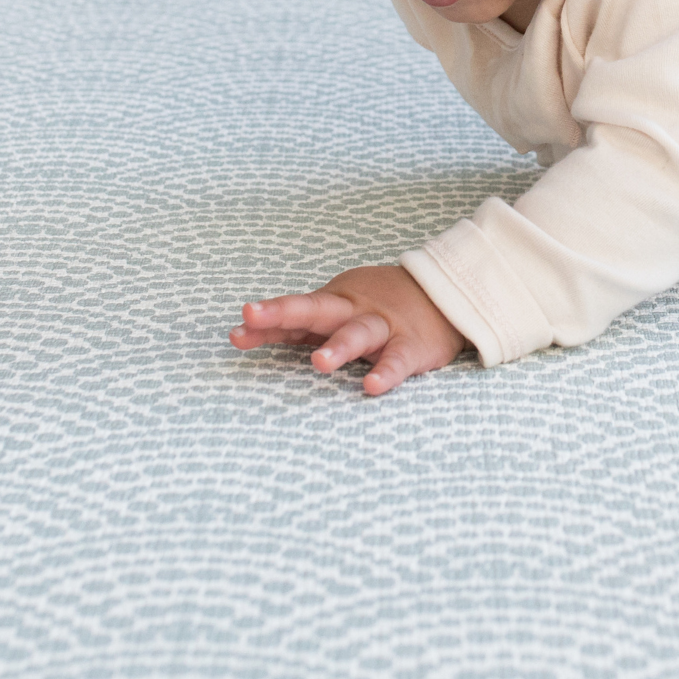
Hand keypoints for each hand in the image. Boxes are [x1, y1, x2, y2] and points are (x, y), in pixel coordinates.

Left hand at [230, 263, 467, 395]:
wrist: (443, 292)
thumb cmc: (376, 307)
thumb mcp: (335, 310)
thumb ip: (293, 327)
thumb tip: (239, 334)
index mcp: (332, 304)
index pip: (293, 313)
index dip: (265, 321)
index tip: (236, 332)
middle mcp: (353, 311)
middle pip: (315, 309)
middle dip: (283, 313)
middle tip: (251, 316)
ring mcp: (383, 327)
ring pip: (359, 333)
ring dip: (339, 346)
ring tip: (319, 363)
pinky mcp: (412, 345)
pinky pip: (398, 360)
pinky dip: (387, 372)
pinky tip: (372, 386)